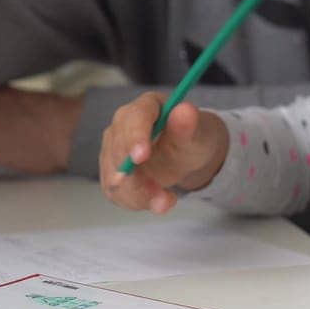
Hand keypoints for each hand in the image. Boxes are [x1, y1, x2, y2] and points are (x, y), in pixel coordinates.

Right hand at [99, 93, 228, 214]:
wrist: (186, 154)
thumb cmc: (191, 138)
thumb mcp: (197, 133)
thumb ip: (189, 125)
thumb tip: (185, 110)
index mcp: (146, 106)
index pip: (134, 117)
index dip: (135, 137)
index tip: (141, 157)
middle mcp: (122, 124)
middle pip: (117, 150)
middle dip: (136, 176)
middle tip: (162, 196)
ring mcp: (113, 147)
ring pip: (113, 176)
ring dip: (137, 195)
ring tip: (165, 201)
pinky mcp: (111, 171)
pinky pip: (114, 191)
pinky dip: (135, 202)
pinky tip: (156, 201)